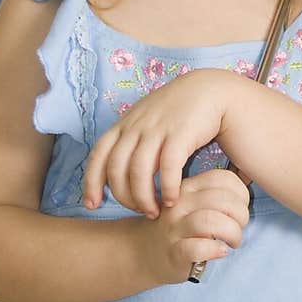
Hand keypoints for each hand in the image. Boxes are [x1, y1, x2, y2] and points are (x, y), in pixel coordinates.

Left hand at [82, 69, 231, 216]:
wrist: (210, 90)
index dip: (91, 182)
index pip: (98, 154)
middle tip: (137, 211)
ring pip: (138, 170)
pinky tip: (172, 199)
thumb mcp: (147, 122)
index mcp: (124, 124)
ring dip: (143, 197)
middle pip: (116, 168)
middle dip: (123, 197)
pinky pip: (168, 165)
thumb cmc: (177, 112)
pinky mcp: (181, 132)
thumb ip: (132, 142)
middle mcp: (136, 125)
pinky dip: (167, 186)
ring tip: (154, 212)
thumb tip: (117, 173)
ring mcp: (157, 128)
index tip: (92, 204)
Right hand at [133, 168, 250, 285]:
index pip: (223, 178)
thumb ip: (215, 195)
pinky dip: (215, 250)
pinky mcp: (174, 252)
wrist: (145, 252)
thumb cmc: (181, 227)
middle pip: (222, 200)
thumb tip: (246, 197)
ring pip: (212, 222)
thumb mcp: (194, 203)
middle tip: (239, 227)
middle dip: (241, 216)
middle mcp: (180, 203)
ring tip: (232, 242)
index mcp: (188, 187)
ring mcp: (175, 228)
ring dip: (232, 233)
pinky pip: (198, 248)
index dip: (241, 193)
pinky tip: (220, 252)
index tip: (241, 207)